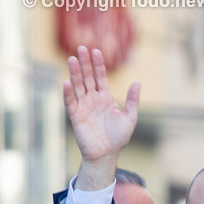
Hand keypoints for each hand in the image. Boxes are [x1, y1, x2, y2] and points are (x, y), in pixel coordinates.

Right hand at [63, 45, 140, 190]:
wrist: (107, 155)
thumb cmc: (119, 138)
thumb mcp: (130, 118)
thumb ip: (132, 101)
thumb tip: (138, 82)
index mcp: (105, 98)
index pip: (100, 77)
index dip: (98, 64)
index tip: (96, 51)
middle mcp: (93, 99)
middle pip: (87, 78)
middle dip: (85, 63)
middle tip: (81, 48)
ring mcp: (83, 107)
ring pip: (78, 86)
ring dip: (75, 73)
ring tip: (72, 59)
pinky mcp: (76, 117)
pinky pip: (70, 103)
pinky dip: (67, 93)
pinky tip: (66, 82)